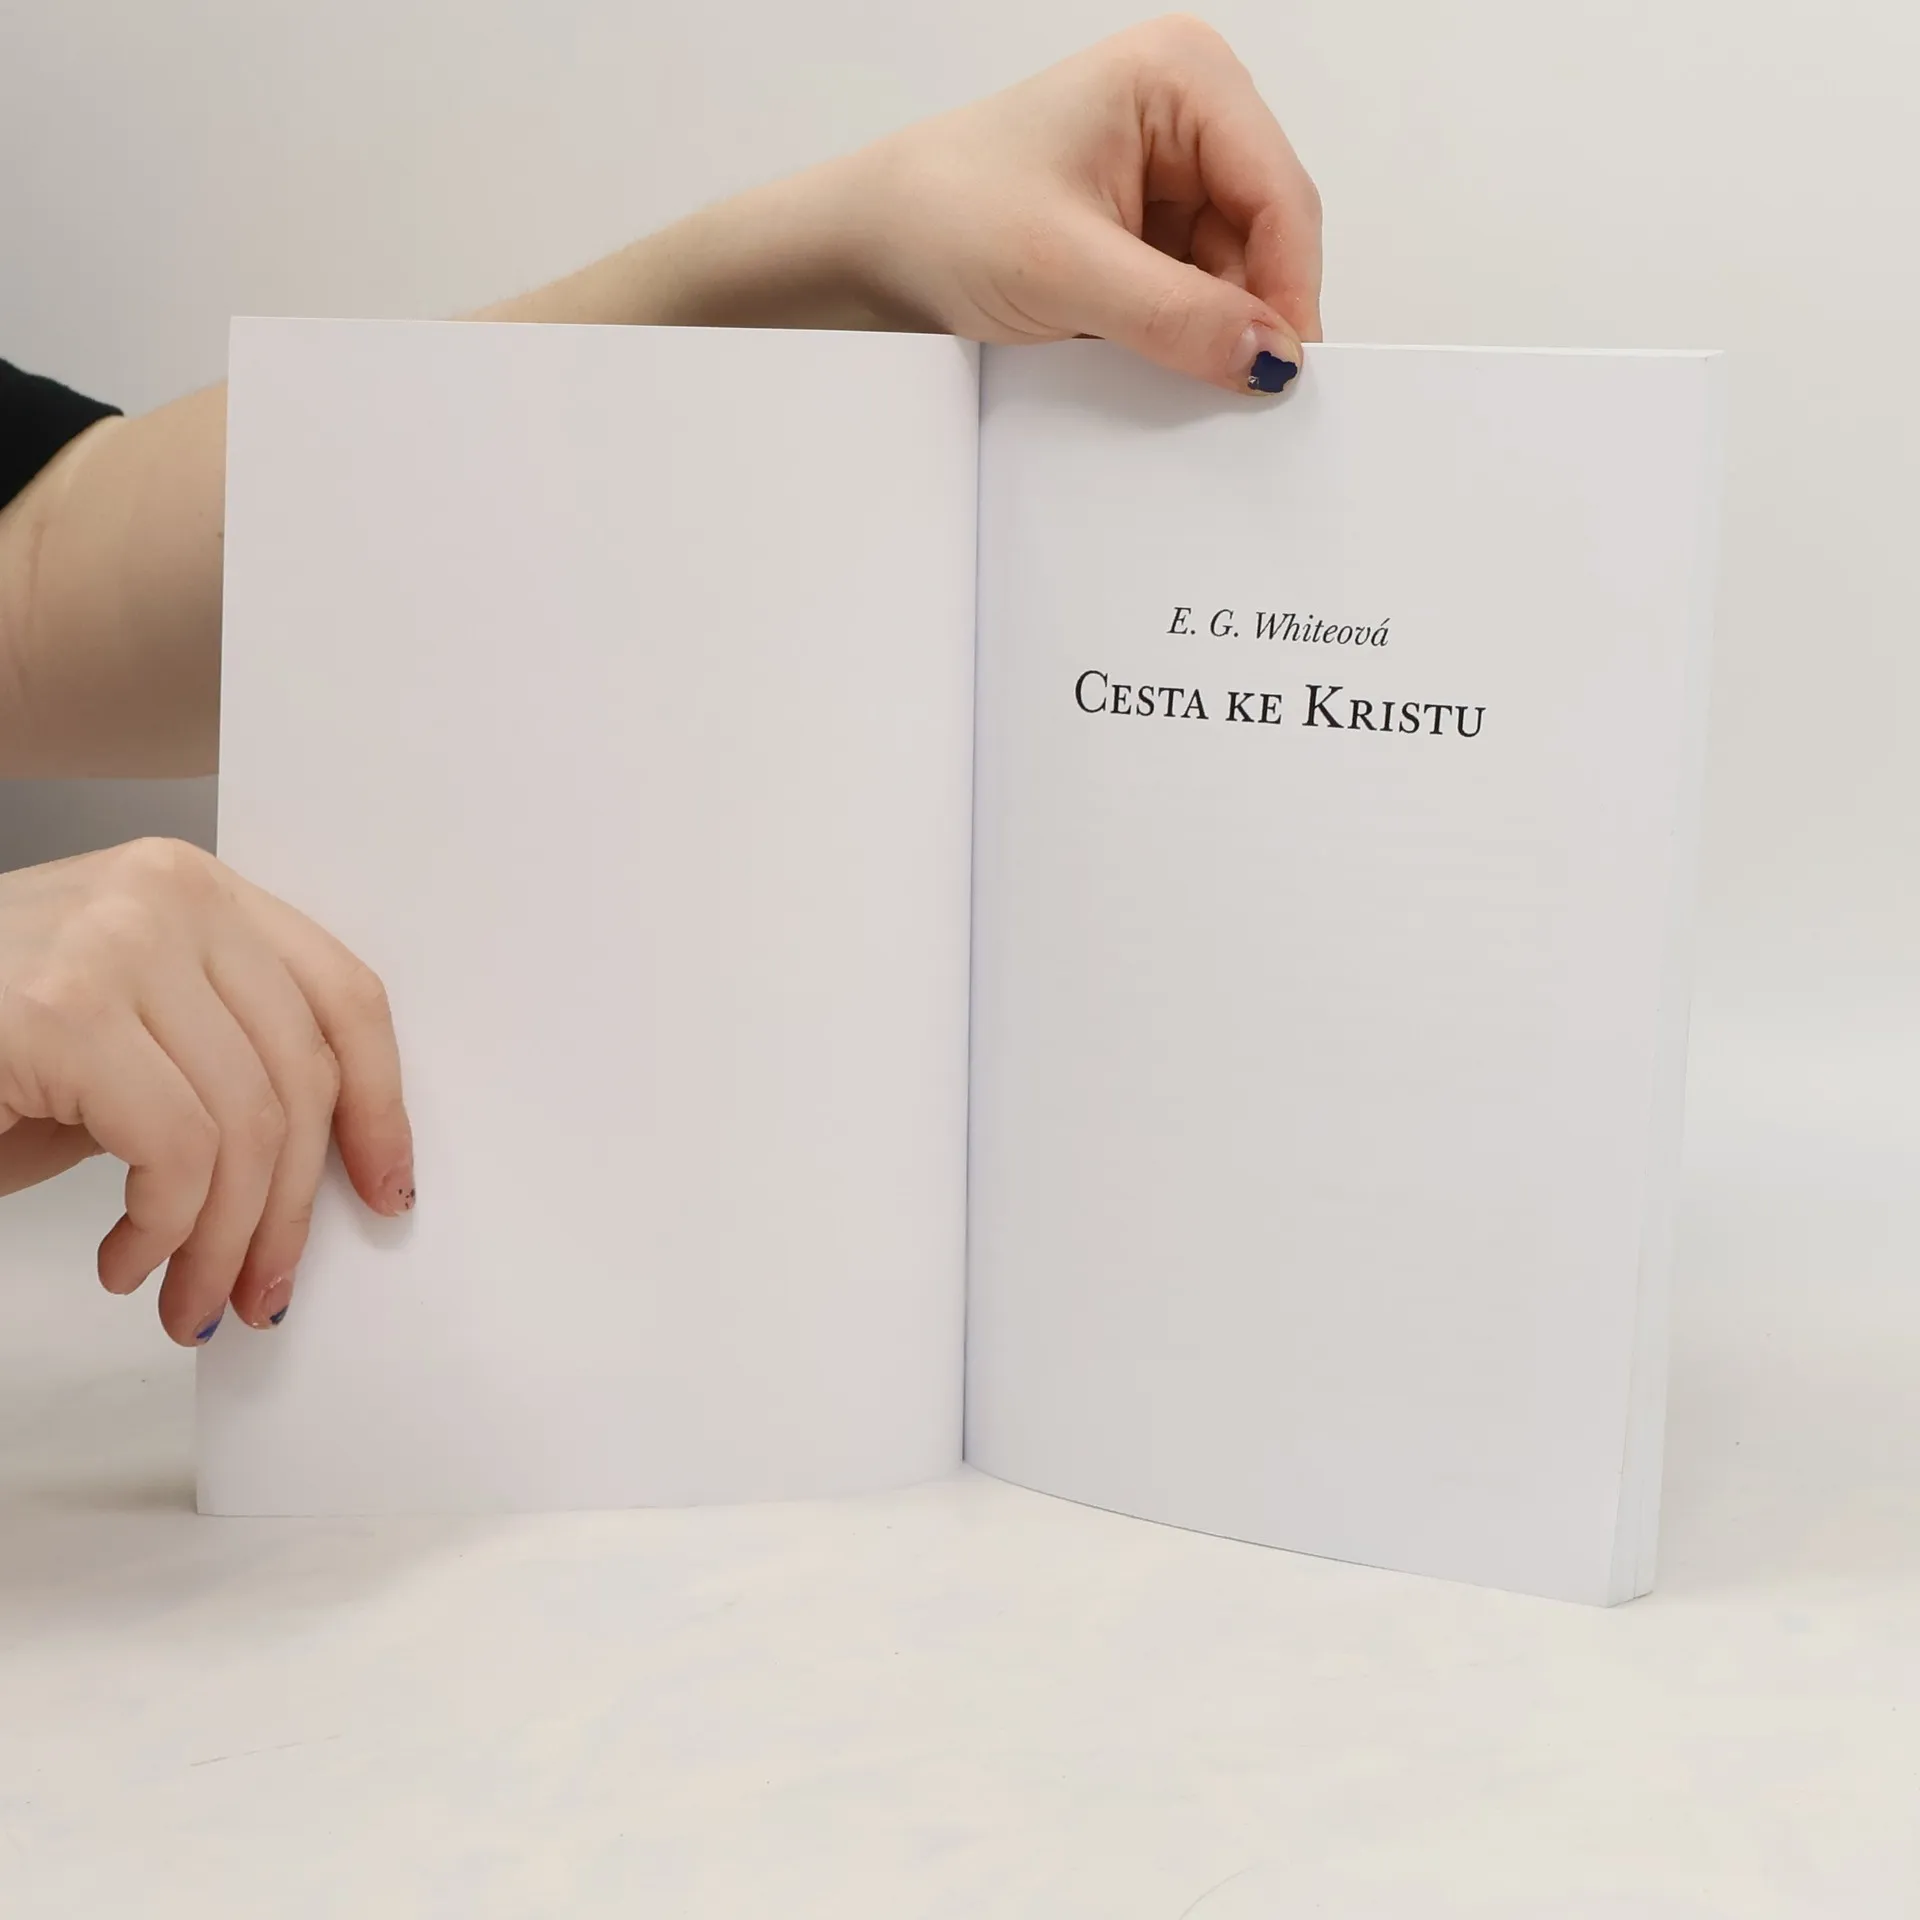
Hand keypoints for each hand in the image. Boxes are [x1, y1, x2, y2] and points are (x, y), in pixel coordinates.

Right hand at [0, 839, 412, 1342]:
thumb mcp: (123, 1041)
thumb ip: (217, 1065)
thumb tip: (317, 1169)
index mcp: (194, 890)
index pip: (342, 997)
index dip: (378, 1106)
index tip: (385, 1191)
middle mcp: (167, 894)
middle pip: (301, 1074)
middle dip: (292, 1209)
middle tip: (262, 1291)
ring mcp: (116, 942)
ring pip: (248, 1125)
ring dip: (223, 1243)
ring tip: (187, 1299)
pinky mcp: (64, 1011)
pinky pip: (178, 1151)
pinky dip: (164, 1232)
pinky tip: (123, 1263)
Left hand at [847, 16, 1322, 392]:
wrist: (873, 242)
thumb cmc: (943, 214)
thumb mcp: (1067, 271)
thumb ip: (1177, 316)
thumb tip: (1271, 357)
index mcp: (1183, 76)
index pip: (1279, 192)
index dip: (1290, 287)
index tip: (1282, 373)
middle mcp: (1189, 111)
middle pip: (1267, 232)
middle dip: (1247, 312)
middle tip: (1231, 394)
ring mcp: (1171, 168)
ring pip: (1235, 271)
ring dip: (1209, 330)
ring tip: (1158, 368)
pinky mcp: (1148, 223)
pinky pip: (1196, 289)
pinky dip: (1182, 332)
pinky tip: (1146, 356)